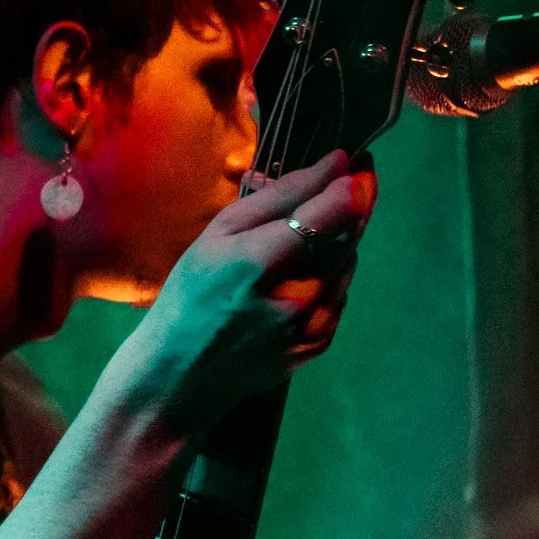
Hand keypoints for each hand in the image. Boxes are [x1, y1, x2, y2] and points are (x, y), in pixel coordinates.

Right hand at [128, 149, 376, 429]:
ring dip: (335, 246)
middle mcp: (292, 297)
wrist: (180, 376)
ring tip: (297, 247)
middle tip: (334, 190)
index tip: (358, 162)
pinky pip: (339, 297)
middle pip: (347, 237)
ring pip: (346, 266)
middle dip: (348, 209)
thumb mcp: (218, 235)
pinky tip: (293, 283)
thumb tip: (335, 164)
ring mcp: (308, 327)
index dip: (354, 183)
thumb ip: (279, 196)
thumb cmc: (191, 296)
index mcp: (257, 262)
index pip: (330, 213)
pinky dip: (327, 281)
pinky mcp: (316, 345)